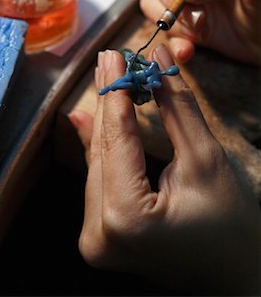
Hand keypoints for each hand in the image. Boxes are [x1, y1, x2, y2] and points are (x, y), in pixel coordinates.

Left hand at [69, 46, 259, 294]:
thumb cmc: (232, 224)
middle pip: (103, 149)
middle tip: (109, 59)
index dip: (116, 90)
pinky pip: (100, 179)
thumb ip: (176, 106)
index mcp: (125, 219)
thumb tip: (158, 61)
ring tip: (108, 77)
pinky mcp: (102, 235)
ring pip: (99, 162)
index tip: (114, 55)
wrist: (237, 274)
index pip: (117, 139)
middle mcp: (98, 234)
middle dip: (108, 99)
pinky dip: (104, 146)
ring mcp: (96, 239)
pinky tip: (92, 116)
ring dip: (106, 119)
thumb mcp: (205, 158)